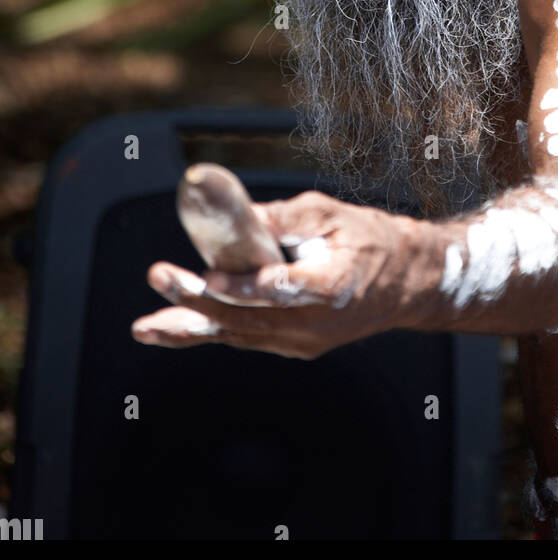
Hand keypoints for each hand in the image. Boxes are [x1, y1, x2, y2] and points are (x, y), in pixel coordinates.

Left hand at [132, 191, 431, 359]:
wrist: (407, 282)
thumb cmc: (372, 241)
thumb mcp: (331, 214)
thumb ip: (282, 218)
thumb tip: (235, 216)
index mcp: (333, 286)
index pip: (281, 289)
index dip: (243, 286)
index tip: (210, 276)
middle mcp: (316, 322)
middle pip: (249, 317)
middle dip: (198, 299)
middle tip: (162, 277)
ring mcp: (304, 340)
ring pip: (240, 336)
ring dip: (191, 327)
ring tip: (147, 326)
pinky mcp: (295, 345)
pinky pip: (246, 339)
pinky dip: (209, 333)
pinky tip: (173, 328)